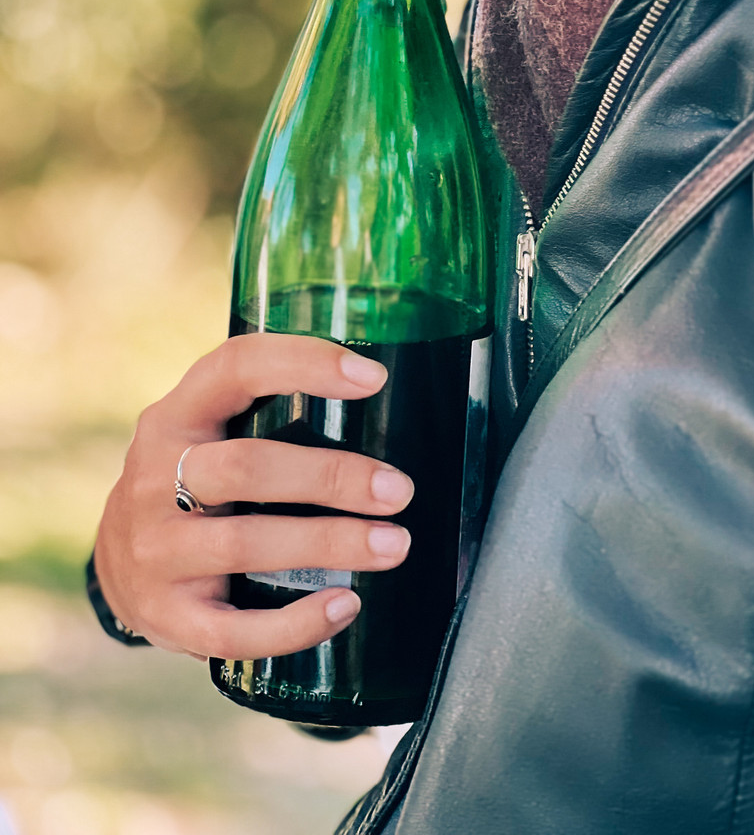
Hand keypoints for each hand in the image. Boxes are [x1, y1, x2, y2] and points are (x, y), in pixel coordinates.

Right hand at [93, 334, 413, 661]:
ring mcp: (154, 550)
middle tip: (398, 490)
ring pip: (244, 544)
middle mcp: (153, 477)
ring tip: (394, 545)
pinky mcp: (165, 616)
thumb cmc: (194, 484)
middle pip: (245, 466)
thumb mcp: (209, 433)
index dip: (304, 364)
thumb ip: (271, 413)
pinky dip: (295, 624)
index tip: (373, 378)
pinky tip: (345, 606)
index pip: (235, 368)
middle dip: (330, 476)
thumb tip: (390, 408)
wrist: (115, 567)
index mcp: (178, 416)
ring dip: (328, 543)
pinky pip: (233, 630)